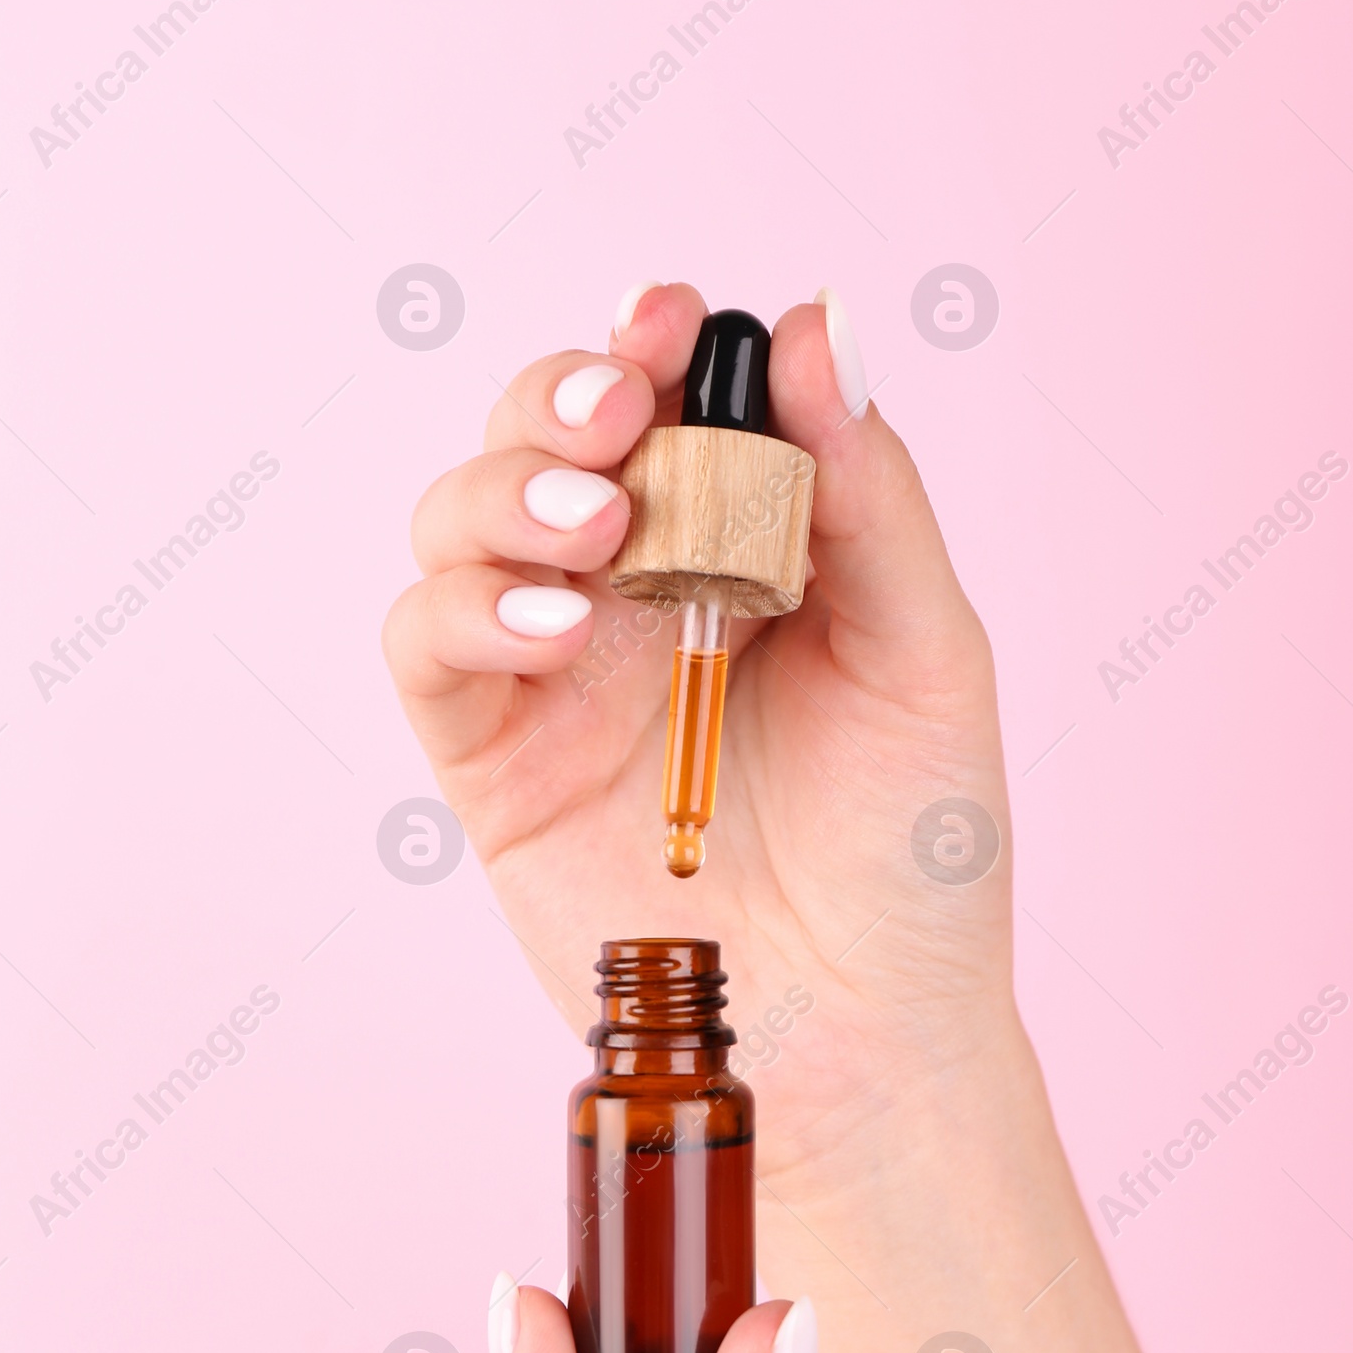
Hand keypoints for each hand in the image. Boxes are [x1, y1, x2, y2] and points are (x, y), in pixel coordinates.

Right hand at [382, 284, 1014, 1203]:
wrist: (866, 1032)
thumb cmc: (916, 854)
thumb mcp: (924, 654)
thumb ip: (870, 497)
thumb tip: (817, 325)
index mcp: (742, 543)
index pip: (666, 402)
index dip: (647, 341)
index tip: (670, 320)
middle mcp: (635, 592)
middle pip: (540, 437)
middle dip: (559, 400)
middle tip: (617, 420)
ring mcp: (554, 674)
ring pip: (460, 520)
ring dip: (508, 496)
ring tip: (599, 538)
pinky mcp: (492, 762)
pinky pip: (428, 647)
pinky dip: (468, 609)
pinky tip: (556, 629)